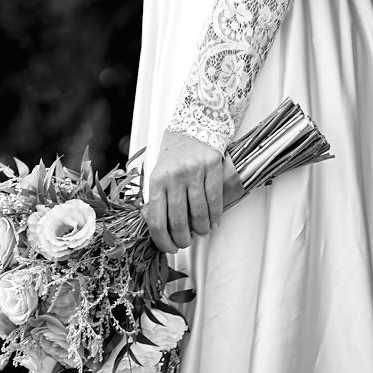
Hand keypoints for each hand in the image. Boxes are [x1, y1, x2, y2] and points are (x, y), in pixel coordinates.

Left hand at [145, 128, 236, 252]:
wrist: (193, 125)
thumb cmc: (174, 154)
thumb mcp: (158, 173)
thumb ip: (158, 198)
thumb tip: (158, 228)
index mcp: (156, 180)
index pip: (157, 220)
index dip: (163, 240)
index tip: (169, 248)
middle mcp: (174, 177)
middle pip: (179, 221)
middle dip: (183, 239)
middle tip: (185, 243)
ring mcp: (194, 172)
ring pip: (199, 213)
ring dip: (201, 229)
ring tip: (201, 232)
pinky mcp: (212, 167)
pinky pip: (215, 200)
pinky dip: (215, 217)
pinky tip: (213, 222)